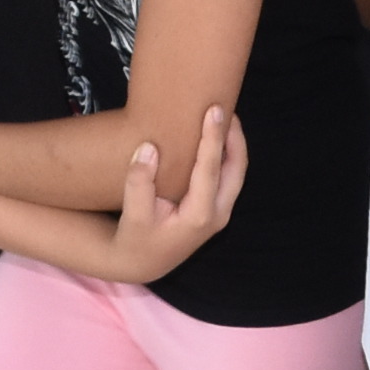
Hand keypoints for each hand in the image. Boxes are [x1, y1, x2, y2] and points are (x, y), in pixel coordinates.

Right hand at [104, 107, 248, 281]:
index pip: (210, 170)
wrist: (143, 262)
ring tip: (224, 116)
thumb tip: (148, 148)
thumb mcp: (133, 214)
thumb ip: (139, 183)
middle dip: (234, 137)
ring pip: (236, 173)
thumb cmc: (137, 237)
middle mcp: (217, 214)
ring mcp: (220, 212)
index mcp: (199, 216)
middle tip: (224, 107)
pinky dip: (226, 154)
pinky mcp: (216, 208)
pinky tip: (215, 137)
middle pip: (236, 169)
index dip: (213, 138)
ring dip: (233, 144)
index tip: (214, 110)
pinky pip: (228, 176)